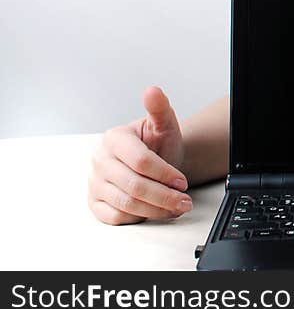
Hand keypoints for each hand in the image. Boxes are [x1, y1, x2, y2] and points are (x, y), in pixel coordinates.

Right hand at [88, 86, 190, 224]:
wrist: (156, 159)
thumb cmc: (159, 143)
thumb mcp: (164, 124)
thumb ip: (160, 108)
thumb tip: (153, 91)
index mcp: (114, 138)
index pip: (140, 161)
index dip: (164, 173)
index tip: (182, 182)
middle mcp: (100, 160)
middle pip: (134, 186)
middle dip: (164, 197)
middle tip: (184, 201)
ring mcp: (95, 182)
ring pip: (126, 204)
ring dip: (156, 210)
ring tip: (176, 207)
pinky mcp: (95, 202)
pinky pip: (115, 217)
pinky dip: (139, 217)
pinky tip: (156, 211)